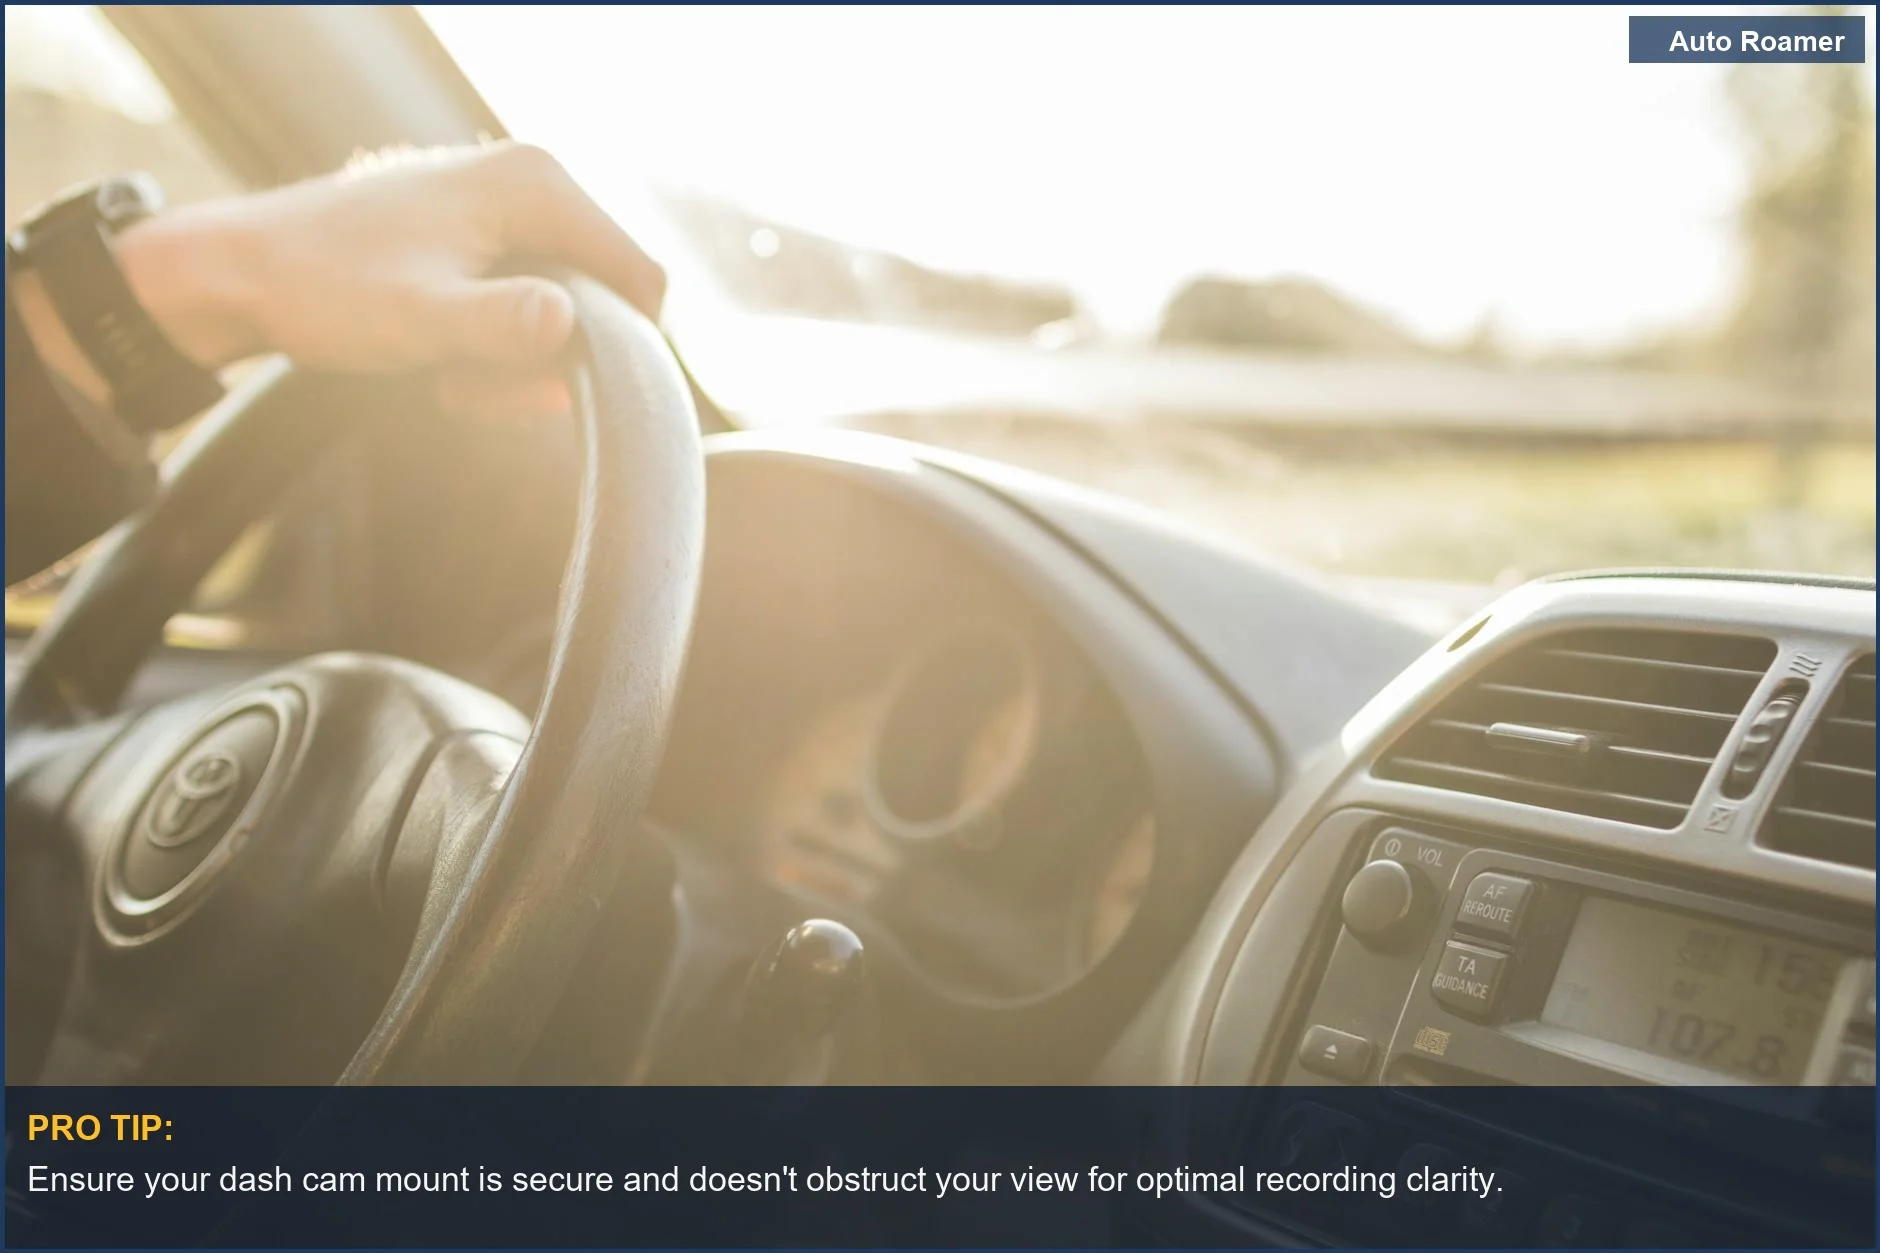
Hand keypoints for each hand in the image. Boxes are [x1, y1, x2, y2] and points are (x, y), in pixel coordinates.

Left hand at [115, 141, 664, 418]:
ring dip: (517, 363)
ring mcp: (506, 205)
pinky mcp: (481, 232)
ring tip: (448, 375)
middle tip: (474, 388)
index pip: (641, 278)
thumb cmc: (324, 290)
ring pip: (563, 311)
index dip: (619, 351)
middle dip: (550, 361)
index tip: (546, 389)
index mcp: (535, 185)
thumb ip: (501, 325)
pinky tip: (441, 357)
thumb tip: (573, 325)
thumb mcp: (420, 320)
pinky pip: (524, 303)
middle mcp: (532, 181)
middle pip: (603, 299)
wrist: (239, 273)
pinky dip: (493, 345)